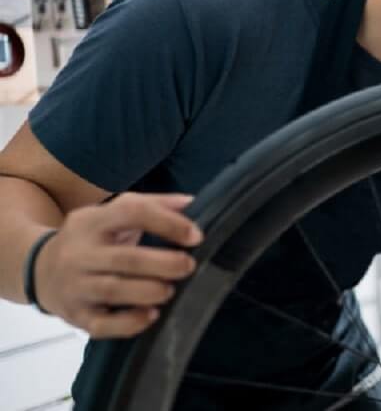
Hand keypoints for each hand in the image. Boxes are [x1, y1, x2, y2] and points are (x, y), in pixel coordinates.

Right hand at [35, 193, 202, 337]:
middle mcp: (80, 253)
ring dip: (149, 292)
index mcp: (93, 221)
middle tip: (188, 266)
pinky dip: (129, 323)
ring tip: (170, 290)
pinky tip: (151, 315)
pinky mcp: (75, 315)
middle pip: (125, 258)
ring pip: (113, 291)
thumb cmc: (91, 239)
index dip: (167, 223)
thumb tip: (192, 202)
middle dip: (163, 263)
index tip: (195, 236)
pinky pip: (102, 324)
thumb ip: (153, 205)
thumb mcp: (112, 213)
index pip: (131, 213)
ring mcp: (75, 286)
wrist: (38, 269)